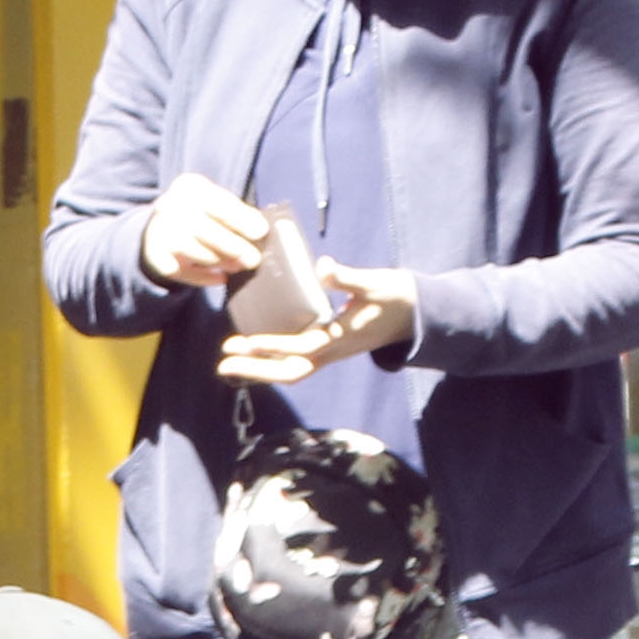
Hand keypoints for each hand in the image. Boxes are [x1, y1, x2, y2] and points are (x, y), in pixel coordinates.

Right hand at [138, 174, 269, 288]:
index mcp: (188, 186)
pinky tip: (221, 278)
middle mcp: (168, 206)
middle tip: (254, 259)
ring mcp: (159, 232)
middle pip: (203, 228)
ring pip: (194, 251)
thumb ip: (239, 214)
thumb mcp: (217, 204)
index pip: (216, 202)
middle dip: (232, 246)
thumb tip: (260, 229)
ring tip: (238, 266)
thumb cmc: (201, 214)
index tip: (261, 232)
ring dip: (221, 260)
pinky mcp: (156, 257)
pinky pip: (183, 271)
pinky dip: (204, 277)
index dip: (240, 218)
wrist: (161, 227)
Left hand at [216, 262, 418, 385]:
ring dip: (260, 368)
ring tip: (230, 360)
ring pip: (292, 369)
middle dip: (256, 369)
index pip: (300, 348)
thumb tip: (324, 267)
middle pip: (290, 371)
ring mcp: (331, 353)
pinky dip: (273, 360)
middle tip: (223, 362)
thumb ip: (347, 278)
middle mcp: (332, 351)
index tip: (243, 342)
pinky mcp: (330, 347)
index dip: (271, 347)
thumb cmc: (395, 295)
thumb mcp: (374, 282)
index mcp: (341, 337)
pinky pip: (297, 361)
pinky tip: (254, 352)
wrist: (416, 314)